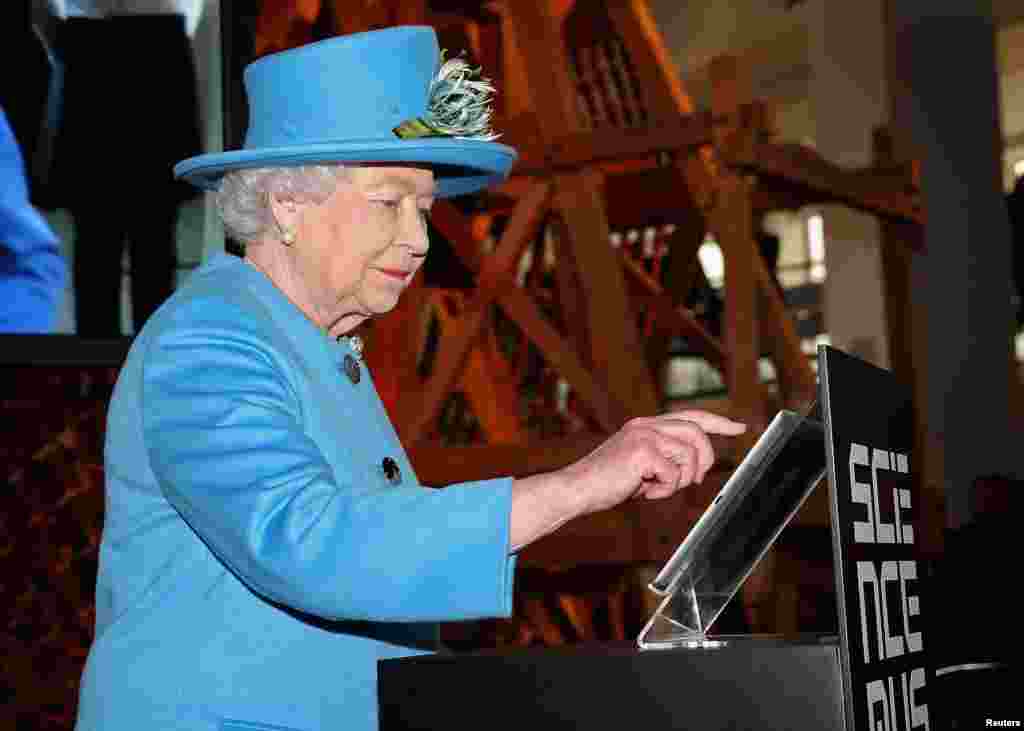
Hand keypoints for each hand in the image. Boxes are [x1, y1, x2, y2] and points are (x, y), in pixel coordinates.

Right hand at [508, 410, 745, 551]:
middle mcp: (646, 424)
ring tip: (656, 488)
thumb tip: (693, 469)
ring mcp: (644, 435)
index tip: (740, 427)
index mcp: (646, 425)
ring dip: (680, 480)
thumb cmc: (606, 483)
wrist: (576, 489)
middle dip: (704, 459)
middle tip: (694, 480)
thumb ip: (664, 460)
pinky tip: (643, 492)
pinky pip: (674, 475)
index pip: (690, 416)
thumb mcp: (641, 468)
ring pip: (689, 456)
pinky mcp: (642, 451)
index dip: (718, 422)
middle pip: (697, 433)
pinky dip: (664, 491)